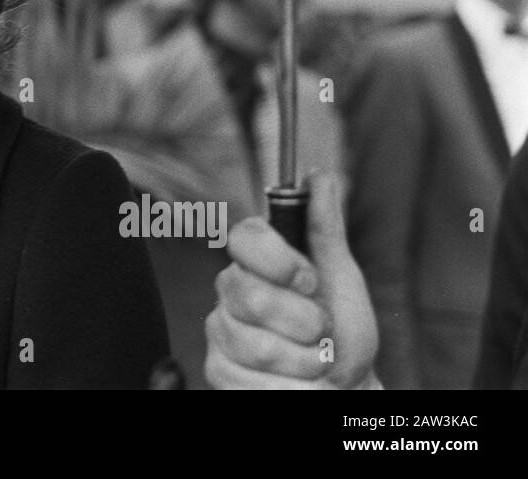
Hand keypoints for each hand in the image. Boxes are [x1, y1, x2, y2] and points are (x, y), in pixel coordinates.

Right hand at [204, 170, 380, 388]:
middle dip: (302, 322)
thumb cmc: (343, 334)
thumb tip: (319, 175)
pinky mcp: (218, 370)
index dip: (276, 259)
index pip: (243, 238)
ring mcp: (222, 331)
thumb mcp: (342, 278)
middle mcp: (231, 292)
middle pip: (249, 297)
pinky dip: (287, 388)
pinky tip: (294, 382)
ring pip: (252, 344)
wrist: (344, 387)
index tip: (309, 280)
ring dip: (301, 362)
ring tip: (315, 362)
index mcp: (259, 261)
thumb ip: (325, 228)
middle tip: (322, 331)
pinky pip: (245, 379)